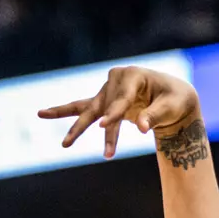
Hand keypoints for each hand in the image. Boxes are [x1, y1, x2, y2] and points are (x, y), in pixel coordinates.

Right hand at [37, 65, 200, 158]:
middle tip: (69, 142)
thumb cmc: (175, 99)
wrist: (174, 97)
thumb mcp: (171, 107)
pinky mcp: (105, 101)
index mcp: (133, 75)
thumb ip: (154, 115)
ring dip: (74, 127)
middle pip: (100, 105)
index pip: (122, 98)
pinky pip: (83, 108)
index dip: (114, 113)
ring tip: (59, 140)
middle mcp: (116, 79)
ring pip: (88, 110)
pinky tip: (42, 113)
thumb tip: (140, 128)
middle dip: (86, 125)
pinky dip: (64, 112)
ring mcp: (108, 90)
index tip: (105, 125)